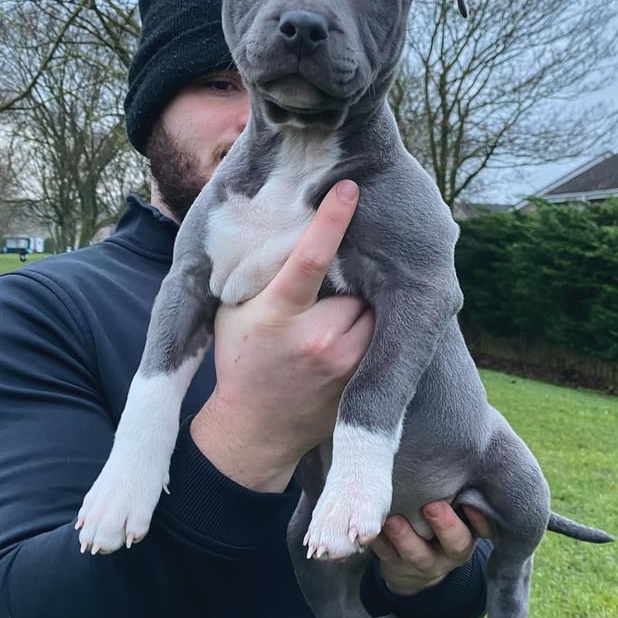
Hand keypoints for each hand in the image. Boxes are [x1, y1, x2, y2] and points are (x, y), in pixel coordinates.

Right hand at [191, 180, 373, 491]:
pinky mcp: (363, 382)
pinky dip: (374, 325)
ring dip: (366, 298)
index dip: (331, 220)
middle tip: (342, 271)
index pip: (310, 259)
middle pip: (356, 279)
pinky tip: (354, 328)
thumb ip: (261, 273)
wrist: (256, 431)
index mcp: (278, 315)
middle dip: (353, 270)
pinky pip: (382, 337)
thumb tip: (287, 222)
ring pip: (376, 307)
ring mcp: (345, 364)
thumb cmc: (241, 360)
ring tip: (345, 304)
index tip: (350, 186)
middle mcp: (317, 339)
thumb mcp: (235, 311)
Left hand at [370, 502, 491, 596]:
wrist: (414, 570)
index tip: (472, 503)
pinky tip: (371, 523)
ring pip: (415, 552)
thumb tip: (452, 458)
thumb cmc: (436, 527)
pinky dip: (377, 539)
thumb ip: (455, 495)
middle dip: (444, 524)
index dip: (481, 518)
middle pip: (455, 543)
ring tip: (393, 518)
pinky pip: (385, 553)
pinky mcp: (394, 564)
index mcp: (468, 535)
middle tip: (432, 505)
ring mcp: (422, 561)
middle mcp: (449, 552)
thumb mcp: (454, 516)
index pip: (483, 529)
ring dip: (403, 535)